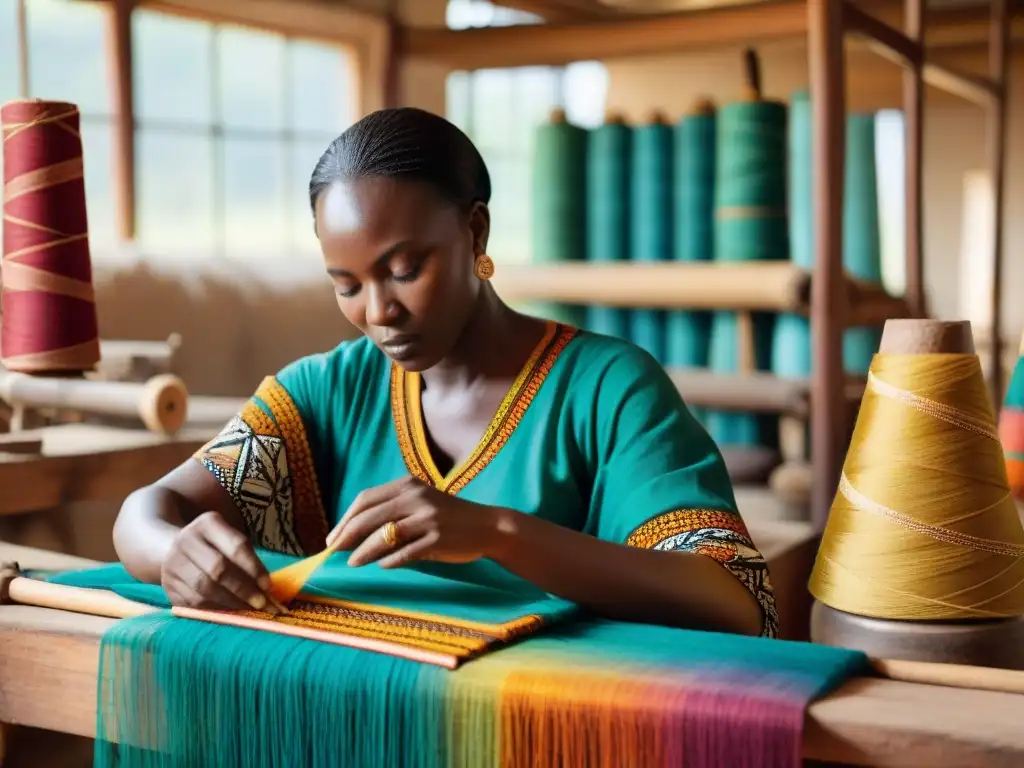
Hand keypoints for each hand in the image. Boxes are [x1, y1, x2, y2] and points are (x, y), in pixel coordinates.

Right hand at [161, 511, 277, 612]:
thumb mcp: (229, 540)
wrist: (172, 549)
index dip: (254, 568)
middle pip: (218, 569)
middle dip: (243, 589)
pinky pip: (193, 604)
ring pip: (204, 589)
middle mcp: (186, 541)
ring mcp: (173, 564)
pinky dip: (215, 610)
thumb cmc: (214, 546)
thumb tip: (267, 589)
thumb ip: (247, 558)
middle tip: (262, 603)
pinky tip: (229, 614)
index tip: (268, 586)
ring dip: (231, 603)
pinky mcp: (168, 587)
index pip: (236, 546)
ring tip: (248, 611)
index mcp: (207, 524)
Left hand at [327, 477, 505, 568]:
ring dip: (363, 551)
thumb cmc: (448, 517)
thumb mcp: (420, 504)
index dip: (345, 518)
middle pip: (369, 516)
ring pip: (384, 535)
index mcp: (408, 485)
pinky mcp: (438, 538)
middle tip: (333, 551)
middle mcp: (416, 497)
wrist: (488, 526)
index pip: (366, 499)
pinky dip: (389, 560)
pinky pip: (405, 552)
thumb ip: (392, 512)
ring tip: (352, 563)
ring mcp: (428, 517)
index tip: (333, 537)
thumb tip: (352, 534)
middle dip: (347, 535)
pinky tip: (382, 566)